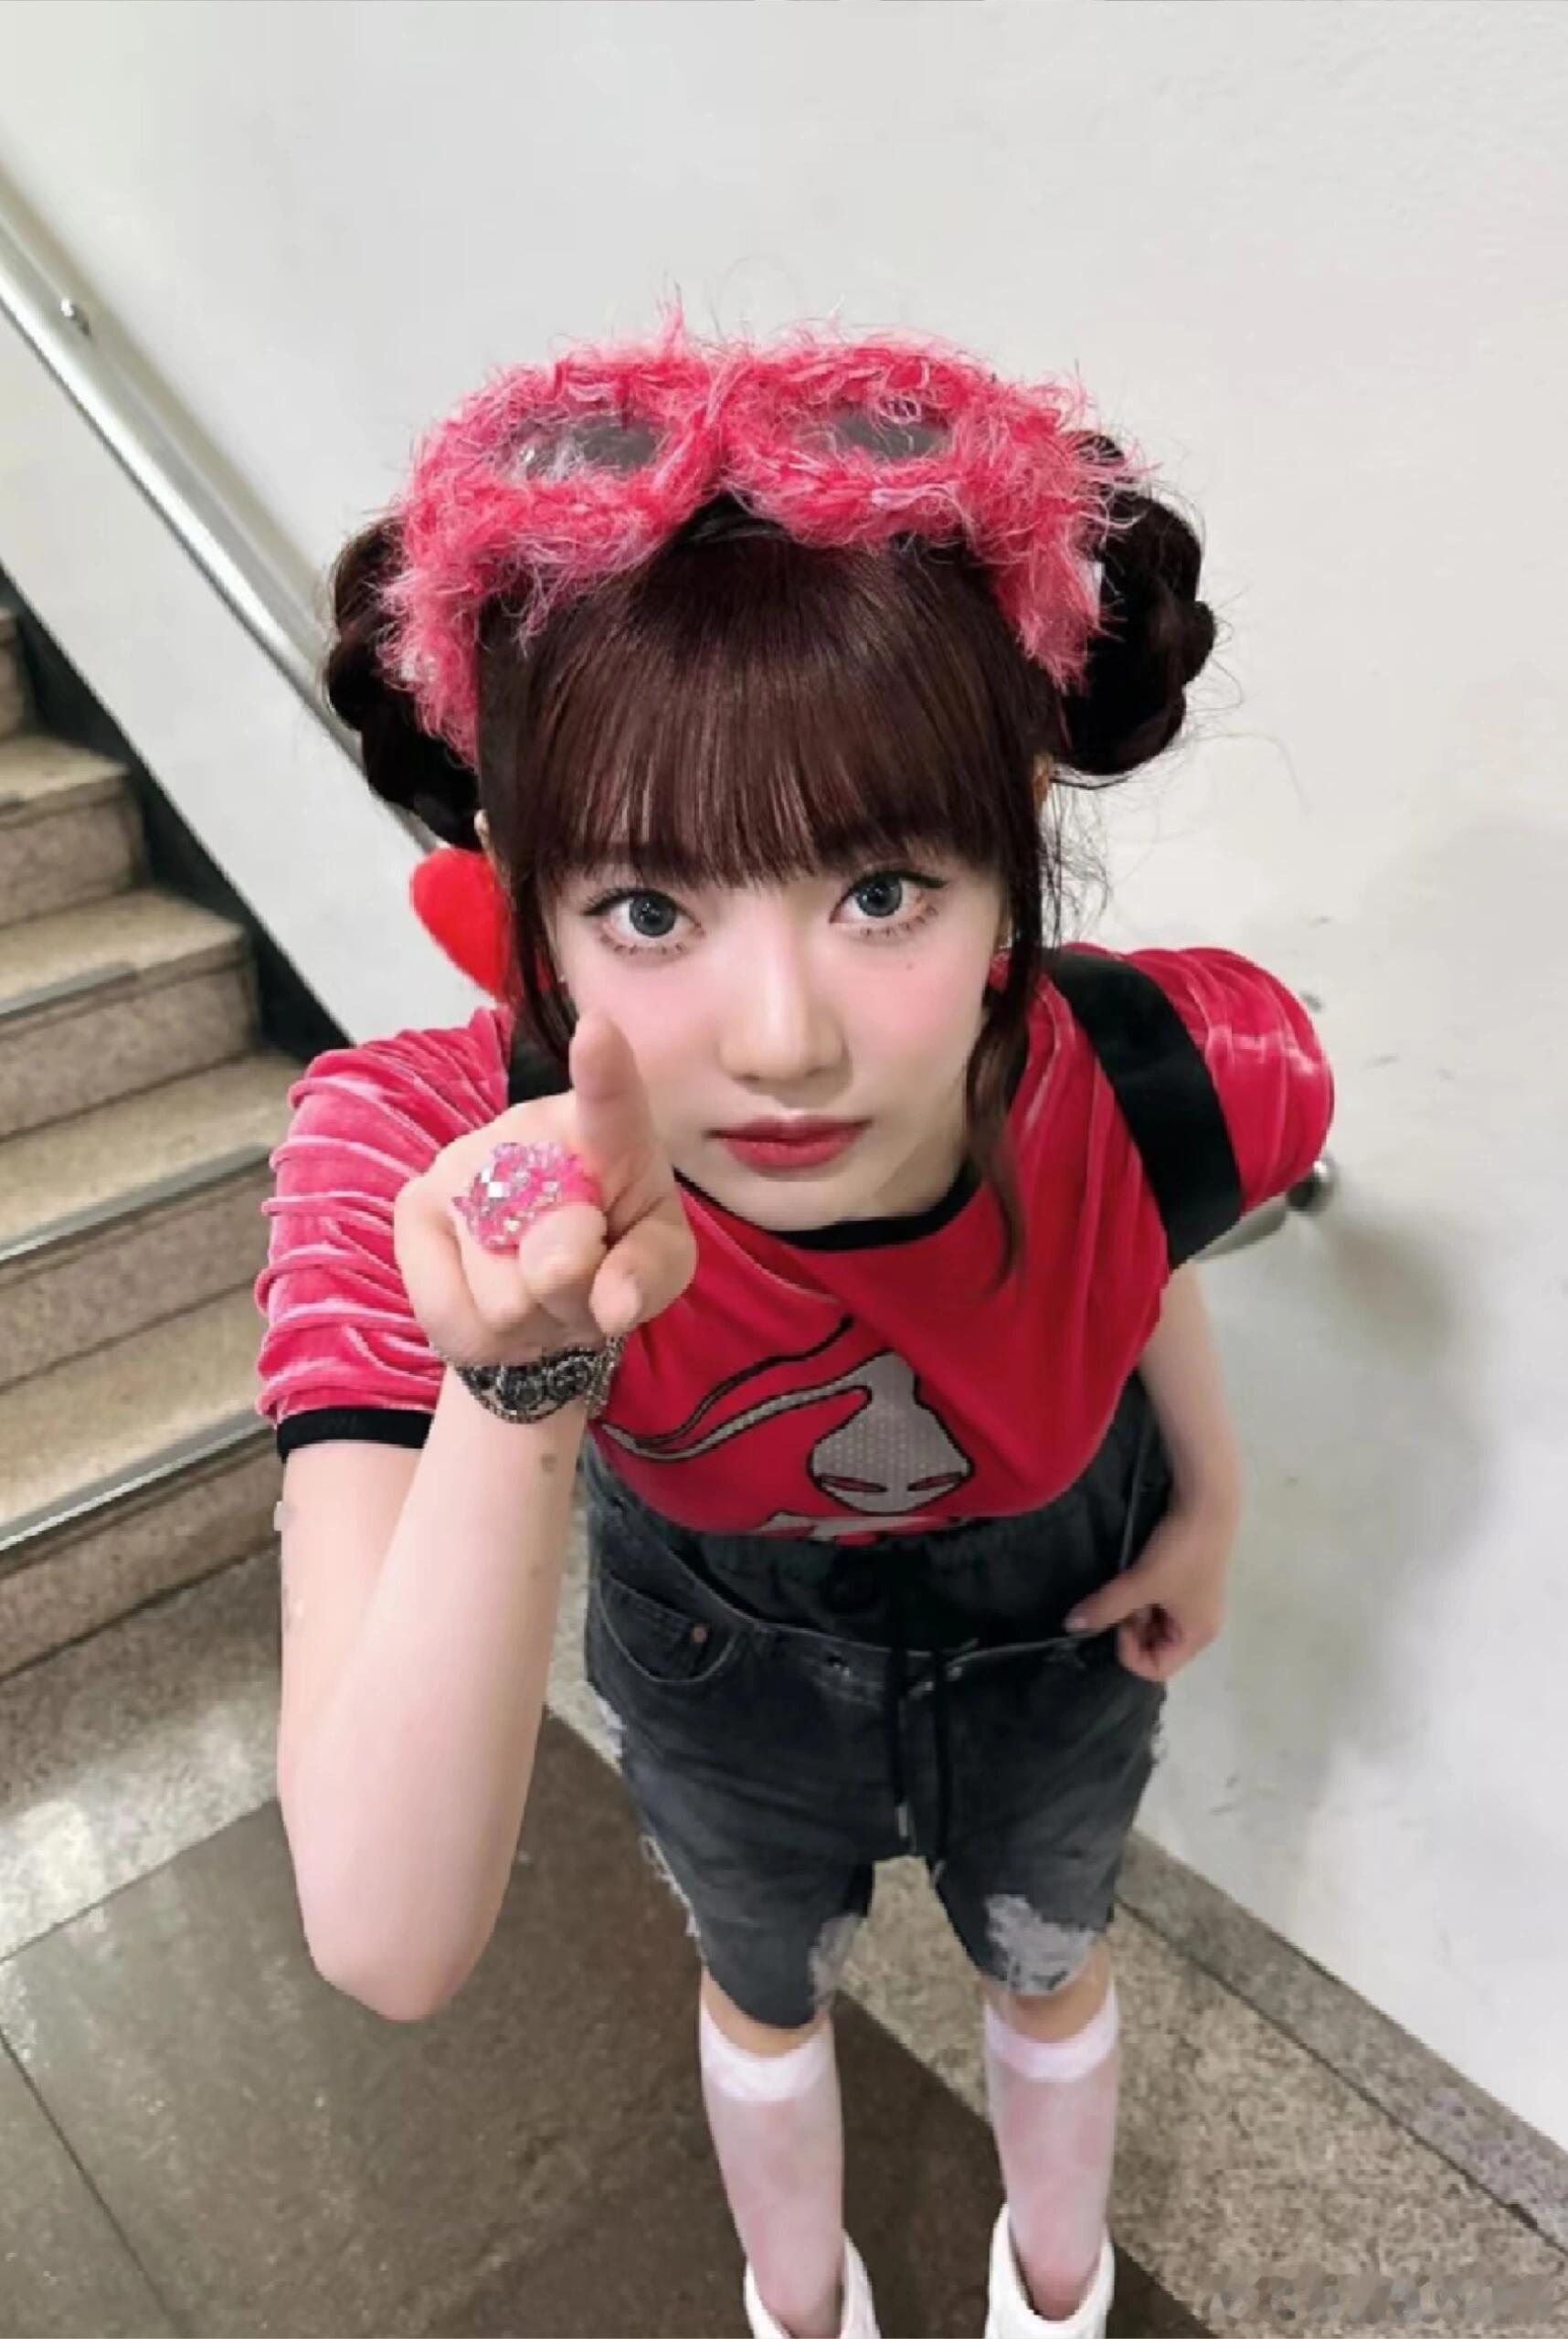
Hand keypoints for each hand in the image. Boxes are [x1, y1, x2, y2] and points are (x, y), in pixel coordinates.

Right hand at [394, 1009, 697, 1367]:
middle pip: (559, 1255)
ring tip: (538, 1295)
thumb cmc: (615, 1255)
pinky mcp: (414, 1209)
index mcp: (607, 1132)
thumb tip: (613, 1304)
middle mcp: (526, 1132)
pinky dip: (486, 1337)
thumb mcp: (658, 1264)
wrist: (542, 1288)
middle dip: (576, 1295)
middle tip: (577, 1280)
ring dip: (533, 1320)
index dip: (603, 1072)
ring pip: (505, 1298)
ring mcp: (460, 1165)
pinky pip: (450, 1312)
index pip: (610, 1102)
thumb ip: (648, 1273)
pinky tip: (493, 1303)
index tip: (599, 1032)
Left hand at [1062, 1493, 1239, 1682]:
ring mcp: (1192, 1605)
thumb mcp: (1141, 1582)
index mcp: (1197, 1636)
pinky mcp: (1184, 1585)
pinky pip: (1155, 1605)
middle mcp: (1198, 1627)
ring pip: (1151, 1625)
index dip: (1130, 1649)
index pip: (1155, 1669)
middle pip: (1153, 1648)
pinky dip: (1141, 1596)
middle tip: (1122, 1598)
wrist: (1206, 1502)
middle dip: (1131, 1628)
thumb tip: (1070, 1626)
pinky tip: (1136, 1575)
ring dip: (1134, 1610)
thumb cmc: (1180, 1551)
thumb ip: (1105, 1607)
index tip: (1121, 1619)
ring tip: (1129, 1583)